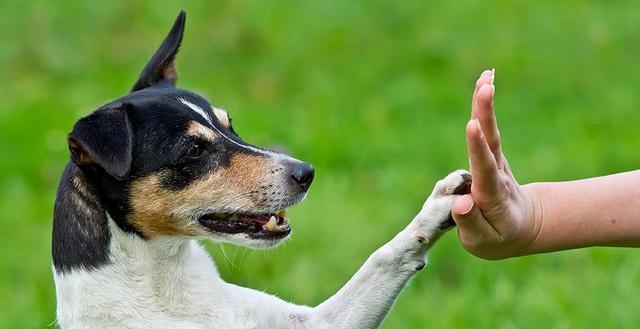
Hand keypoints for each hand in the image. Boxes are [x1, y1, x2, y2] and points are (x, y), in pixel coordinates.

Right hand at [451, 70, 541, 258]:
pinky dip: (484, 106)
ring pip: (490, 131)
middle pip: (491, 141)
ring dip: (485, 104)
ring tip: (486, 76)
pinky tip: (484, 81)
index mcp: (492, 195)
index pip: (484, 169)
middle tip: (486, 87)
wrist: (523, 226)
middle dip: (486, 114)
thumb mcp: (483, 242)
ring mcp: (495, 162)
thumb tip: (461, 202)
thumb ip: (471, 223)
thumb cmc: (498, 237)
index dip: (477, 148)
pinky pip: (486, 129)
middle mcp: (496, 173)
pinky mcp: (491, 154)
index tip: (472, 126)